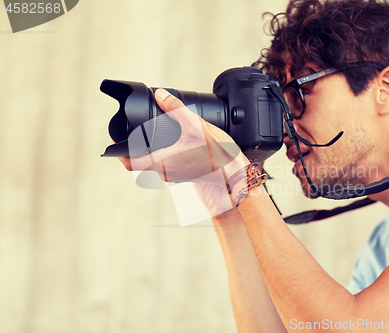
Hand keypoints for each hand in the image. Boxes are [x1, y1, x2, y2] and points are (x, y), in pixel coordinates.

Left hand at [117, 89, 249, 222]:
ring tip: (155, 137)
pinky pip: (168, 166)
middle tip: (134, 136)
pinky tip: (177, 145)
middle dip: (135, 150)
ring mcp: (176, 176)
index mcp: (161, 162)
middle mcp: (165, 172)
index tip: (115, 144)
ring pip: (155, 165)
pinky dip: (165, 156)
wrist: (235, 176)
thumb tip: (161, 95)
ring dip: (151, 153)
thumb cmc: (216, 155)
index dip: (119, 154)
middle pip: (141, 163)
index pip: (130, 163)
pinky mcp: (186, 176)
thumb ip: (176, 108)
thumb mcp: (196, 125)